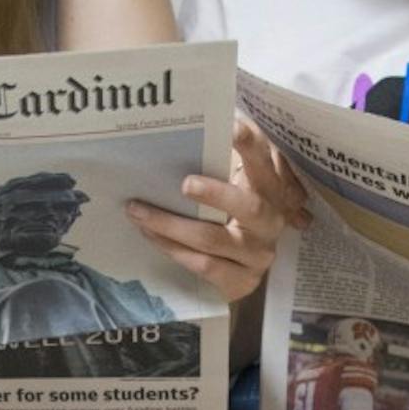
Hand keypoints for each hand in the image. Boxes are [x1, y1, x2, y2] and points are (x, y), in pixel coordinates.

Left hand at [126, 117, 309, 301]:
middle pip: (248, 206)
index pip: (264, 162)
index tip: (232, 126)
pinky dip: (172, 249)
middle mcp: (270, 222)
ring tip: (137, 210)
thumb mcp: (231, 183)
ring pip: (213, 239)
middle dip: (215, 194)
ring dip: (170, 224)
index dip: (251, 145)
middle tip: (184, 183)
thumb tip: (181, 133)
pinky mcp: (242, 282)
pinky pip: (203, 266)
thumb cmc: (228, 213)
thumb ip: (218, 158)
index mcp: (270, 190)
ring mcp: (258, 255)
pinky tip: (149, 235)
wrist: (241, 267)